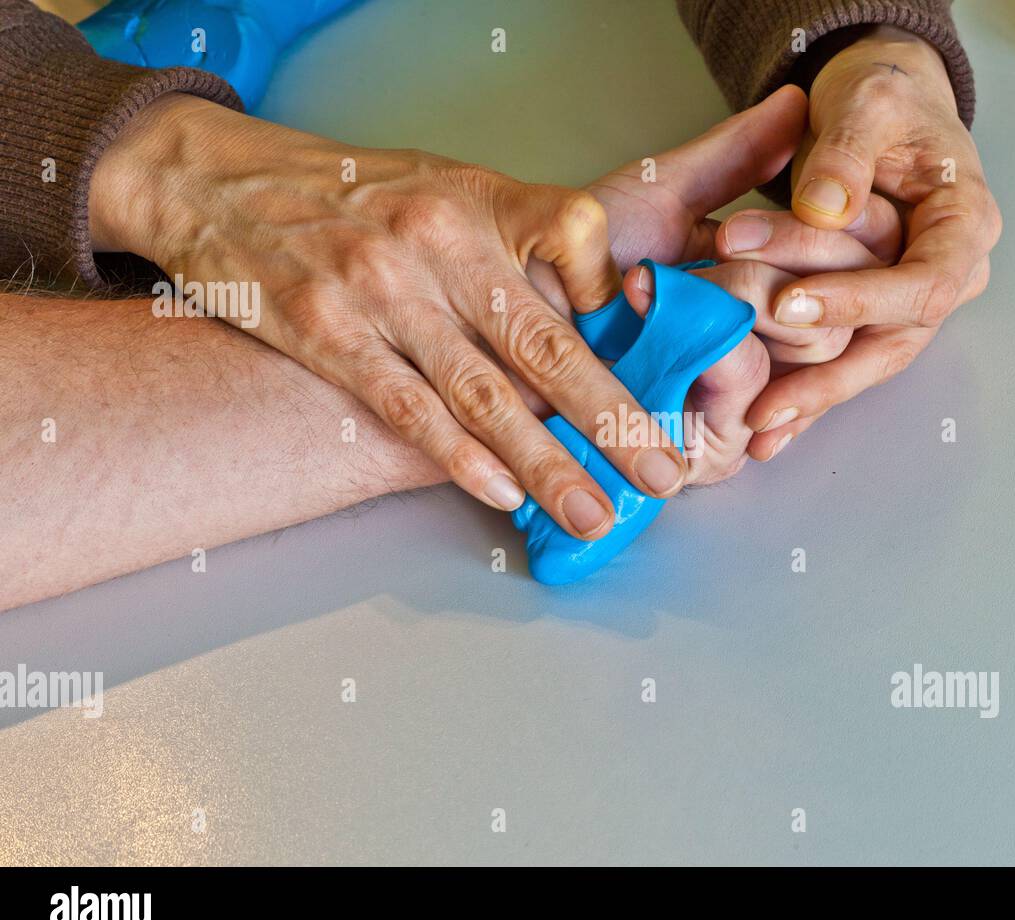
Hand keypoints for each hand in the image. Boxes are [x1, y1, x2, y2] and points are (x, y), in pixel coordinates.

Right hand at [88, 94, 688, 542]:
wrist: (218, 183)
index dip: (618, 294)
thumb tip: (600, 312)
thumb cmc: (353, 192)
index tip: (656, 352)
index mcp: (478, 200)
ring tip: (596, 513)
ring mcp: (380, 293)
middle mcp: (437, 245)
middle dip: (615, 417)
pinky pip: (407, 408)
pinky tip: (505, 495)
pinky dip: (458, 457)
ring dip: (548, 464)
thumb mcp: (445, 184)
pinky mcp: (327, 337)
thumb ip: (517, 239)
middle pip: (545, 342)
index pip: (576, 232)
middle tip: (667, 473)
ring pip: (483, 394)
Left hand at [529, 86, 897, 483]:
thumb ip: (734, 159)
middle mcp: (782, 353)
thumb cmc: (577, 266)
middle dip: (794, 260)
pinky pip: (753, 379)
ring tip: (664, 281)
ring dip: (748, 292)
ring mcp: (759, 400)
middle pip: (848, 301)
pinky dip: (710, 336)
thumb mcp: (662, 197)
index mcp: (781, 295)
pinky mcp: (722, 441)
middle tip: (724, 242)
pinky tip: (655, 308)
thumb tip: (799, 105)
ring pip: (815, 336)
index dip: (830, 229)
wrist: (509, 322)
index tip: (768, 207)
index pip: (859, 261)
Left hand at [715, 26, 1001, 458]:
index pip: (922, 282)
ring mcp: (908, 301)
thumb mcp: (868, 103)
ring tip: (757, 430)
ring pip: (866, 362)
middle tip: (767, 405)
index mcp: (963, 225)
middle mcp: (945, 274)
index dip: (860, 300)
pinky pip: (842, 360)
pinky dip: (804, 393)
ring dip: (811, 399)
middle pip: (896, 341)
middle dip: (828, 378)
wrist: (883, 110)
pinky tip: (764, 431)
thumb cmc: (884, 100)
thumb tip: (827, 208)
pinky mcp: (872, 315)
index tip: (792, 304)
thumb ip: (848, 152)